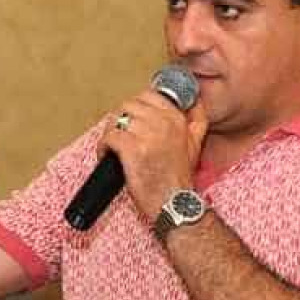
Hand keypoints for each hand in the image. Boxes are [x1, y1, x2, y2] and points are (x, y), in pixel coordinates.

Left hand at [99, 89, 208, 219]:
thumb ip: (197, 119)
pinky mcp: (132, 149)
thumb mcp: (196, 143)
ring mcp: (147, 135)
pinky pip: (109, 136)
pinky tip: (106, 155)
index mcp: (177, 118)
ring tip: (112, 145)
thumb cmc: (179, 179)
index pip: (149, 95)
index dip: (135, 107)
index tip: (132, 120)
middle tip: (119, 134)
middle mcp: (163, 123)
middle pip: (129, 105)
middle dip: (120, 119)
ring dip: (110, 132)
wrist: (174, 203)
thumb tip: (194, 101)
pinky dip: (103, 146)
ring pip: (117, 119)